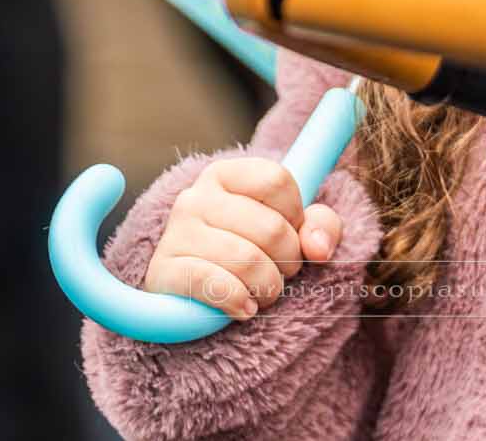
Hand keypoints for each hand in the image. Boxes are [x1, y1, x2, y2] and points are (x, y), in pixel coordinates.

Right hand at [143, 158, 344, 319]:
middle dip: (288, 261)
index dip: (296, 215)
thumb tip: (318, 248)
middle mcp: (195, 196)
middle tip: (279, 273)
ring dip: (267, 288)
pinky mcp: (164, 270)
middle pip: (270, 227)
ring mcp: (176, 232)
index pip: (277, 180)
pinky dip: (239, 302)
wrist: (190, 298)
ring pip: (247, 259)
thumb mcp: (291, 232)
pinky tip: (244, 309)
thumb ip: (321, 228)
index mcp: (225, 175)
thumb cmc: (250, 255)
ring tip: (262, 293)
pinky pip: (214, 284)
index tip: (289, 234)